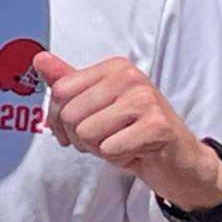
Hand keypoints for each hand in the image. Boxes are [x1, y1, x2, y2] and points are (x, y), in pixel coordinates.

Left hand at [33, 51, 221, 210]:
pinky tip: (134, 153)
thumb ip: (68, 82)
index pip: (61, 91)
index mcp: (113, 67)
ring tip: (120, 144)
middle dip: (80, 138)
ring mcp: (145, 99)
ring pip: (87, 133)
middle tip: (103, 141)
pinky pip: (109, 149)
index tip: (71, 131)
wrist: (181, 162)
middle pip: (71, 114)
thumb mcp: (98, 104)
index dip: (58, 119)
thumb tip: (39, 59)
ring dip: (99, 149)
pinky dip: (117, 159)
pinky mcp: (156, 126)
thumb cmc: (136, 131)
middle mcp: (129, 76)